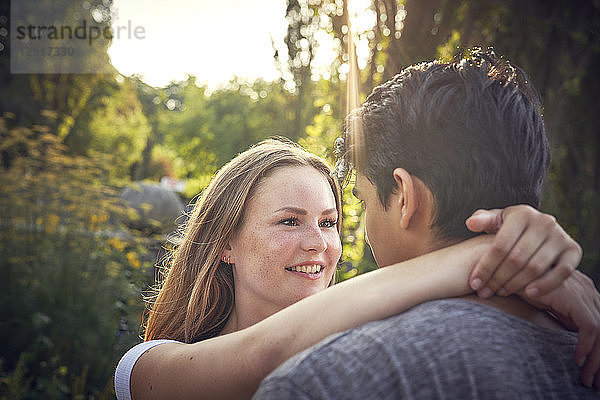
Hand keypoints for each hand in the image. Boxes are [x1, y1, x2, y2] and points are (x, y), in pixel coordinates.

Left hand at [466, 205, 581, 297]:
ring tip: (501, 293)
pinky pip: (562, 272)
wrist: (539, 228)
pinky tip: (529, 293)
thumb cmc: (511, 227)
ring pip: (536, 267)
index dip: (485, 266)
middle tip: (485, 292)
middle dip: (498, 278)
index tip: (474, 282)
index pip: (500, 245)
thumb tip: (471, 223)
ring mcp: (561, 236)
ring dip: (516, 284)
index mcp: (522, 214)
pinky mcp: (574, 250)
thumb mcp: (497, 220)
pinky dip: (545, 284)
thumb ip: (483, 220)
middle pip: (517, 258)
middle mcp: (544, 222)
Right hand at [523, 271, 599, 387]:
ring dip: (597, 358)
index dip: (598, 347)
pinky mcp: (573, 298)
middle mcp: (587, 288)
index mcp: (582, 288)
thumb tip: (569, 332)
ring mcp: (583, 291)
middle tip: (595, 380)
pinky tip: (577, 359)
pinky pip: (590, 327)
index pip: (599, 320)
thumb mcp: (544, 301)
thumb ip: (560, 311)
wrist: (501, 269)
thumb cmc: (516, 283)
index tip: (591, 368)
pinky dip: (586, 346)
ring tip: (587, 377)